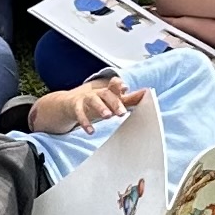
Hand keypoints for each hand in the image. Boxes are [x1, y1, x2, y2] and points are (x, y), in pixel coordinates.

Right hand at [33, 79, 147, 134]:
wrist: (68, 104)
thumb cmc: (95, 103)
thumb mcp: (112, 101)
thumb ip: (129, 99)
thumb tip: (146, 93)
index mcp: (107, 91)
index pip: (114, 84)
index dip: (119, 85)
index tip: (126, 88)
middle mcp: (96, 93)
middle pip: (106, 93)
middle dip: (114, 102)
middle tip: (122, 112)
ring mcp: (85, 99)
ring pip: (93, 100)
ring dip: (100, 107)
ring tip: (107, 116)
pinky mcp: (75, 107)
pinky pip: (79, 113)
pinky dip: (85, 122)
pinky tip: (91, 130)